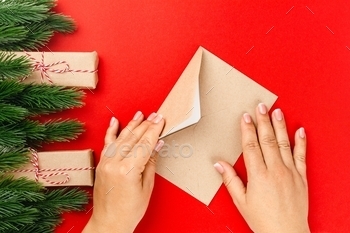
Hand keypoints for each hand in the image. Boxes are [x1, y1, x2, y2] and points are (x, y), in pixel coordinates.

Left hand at [83, 111, 164, 232]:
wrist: (109, 223)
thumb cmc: (129, 211)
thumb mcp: (146, 188)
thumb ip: (150, 163)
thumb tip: (156, 145)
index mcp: (128, 170)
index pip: (144, 144)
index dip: (154, 131)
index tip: (161, 120)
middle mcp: (114, 164)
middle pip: (133, 139)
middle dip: (146, 125)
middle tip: (155, 115)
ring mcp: (105, 163)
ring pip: (120, 138)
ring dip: (131, 125)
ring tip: (140, 114)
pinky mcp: (101, 165)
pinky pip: (106, 144)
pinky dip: (111, 132)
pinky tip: (115, 121)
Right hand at [214, 103, 309, 232]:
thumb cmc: (263, 220)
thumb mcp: (241, 201)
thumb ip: (230, 180)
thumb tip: (219, 164)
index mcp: (258, 175)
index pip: (251, 146)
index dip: (247, 129)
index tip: (245, 117)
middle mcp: (275, 170)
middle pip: (267, 140)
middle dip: (263, 121)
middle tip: (260, 106)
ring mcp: (290, 172)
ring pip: (284, 144)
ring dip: (280, 126)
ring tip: (277, 111)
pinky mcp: (301, 177)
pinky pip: (302, 156)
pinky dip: (301, 142)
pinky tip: (300, 131)